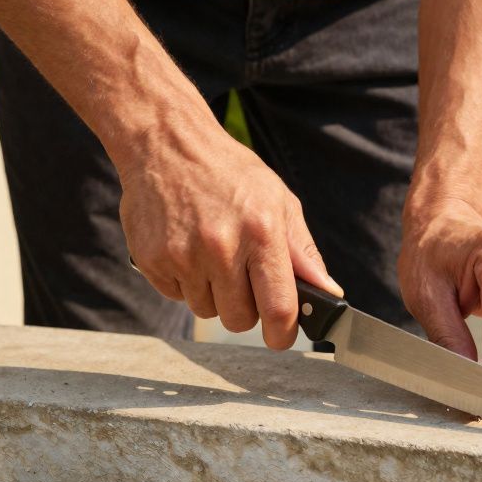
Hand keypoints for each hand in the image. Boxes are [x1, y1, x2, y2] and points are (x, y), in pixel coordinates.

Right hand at [120, 128, 342, 349]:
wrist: (166, 144)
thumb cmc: (229, 172)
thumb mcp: (278, 200)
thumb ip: (303, 252)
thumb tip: (328, 292)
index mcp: (261, 232)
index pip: (278, 308)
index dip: (283, 334)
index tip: (281, 338)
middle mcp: (221, 247)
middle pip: (239, 319)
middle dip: (246, 309)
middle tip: (242, 278)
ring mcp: (183, 255)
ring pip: (206, 310)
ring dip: (213, 294)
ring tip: (211, 254)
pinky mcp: (152, 259)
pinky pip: (176, 296)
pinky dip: (184, 282)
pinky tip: (187, 248)